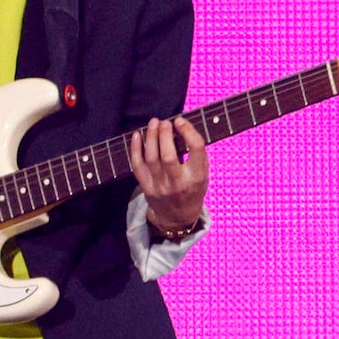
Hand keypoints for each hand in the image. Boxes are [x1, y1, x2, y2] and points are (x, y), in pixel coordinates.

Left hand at [129, 117, 207, 233]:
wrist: (178, 216)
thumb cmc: (192, 190)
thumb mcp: (203, 175)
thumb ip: (196, 156)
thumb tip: (180, 129)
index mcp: (197, 178)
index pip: (196, 150)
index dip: (188, 132)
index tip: (181, 121)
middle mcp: (178, 182)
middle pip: (169, 155)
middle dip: (165, 134)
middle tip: (165, 122)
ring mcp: (160, 185)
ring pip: (152, 157)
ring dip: (151, 137)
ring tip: (153, 123)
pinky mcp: (146, 187)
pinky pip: (137, 165)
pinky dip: (135, 148)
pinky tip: (137, 135)